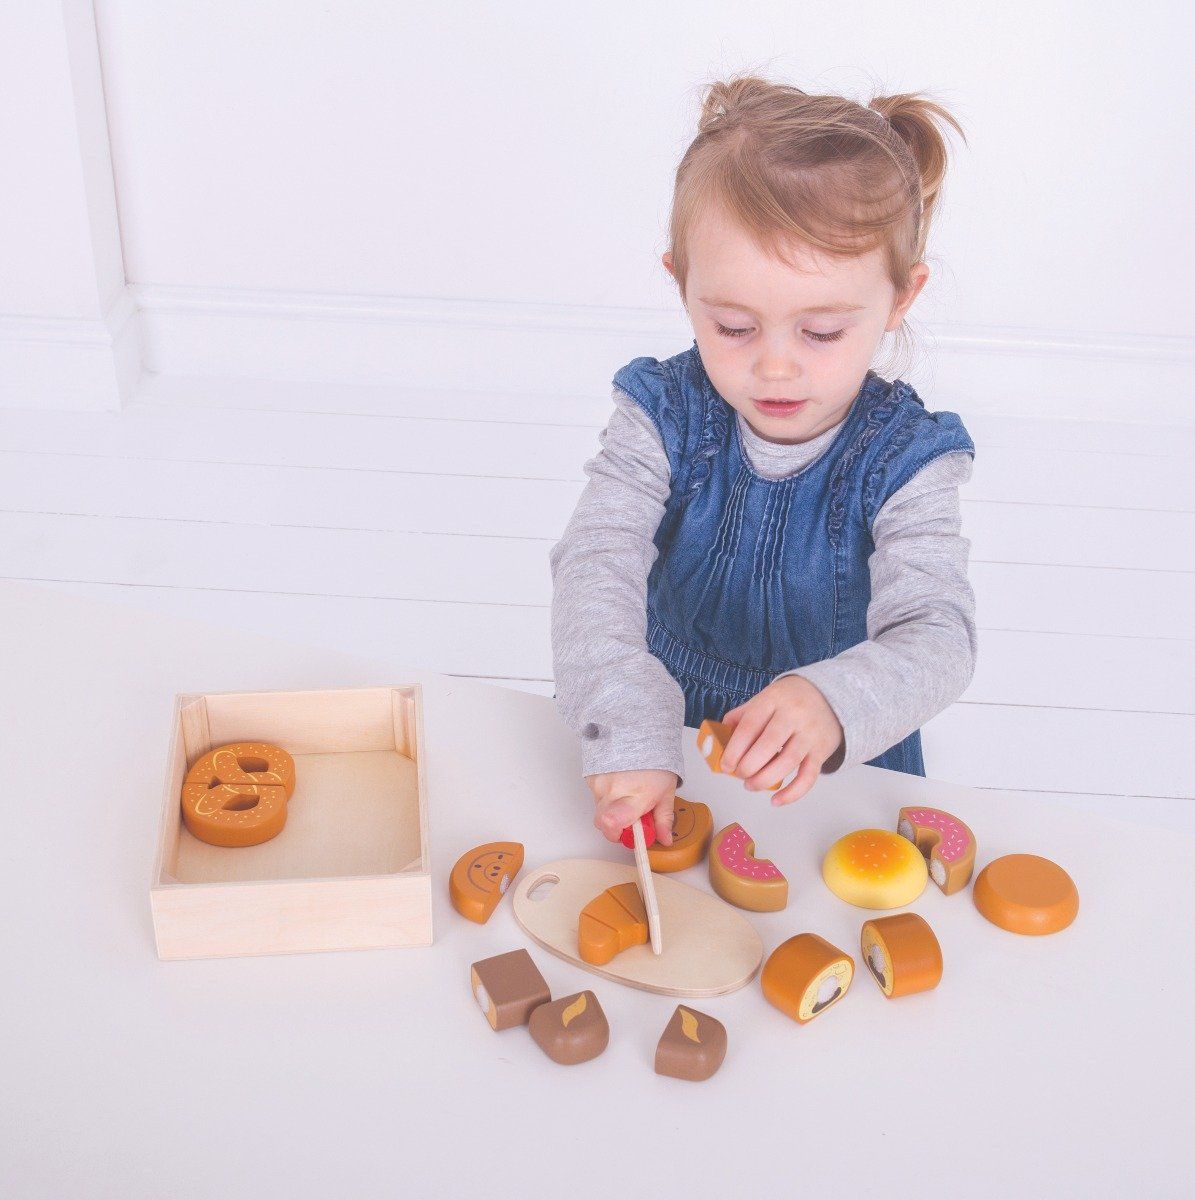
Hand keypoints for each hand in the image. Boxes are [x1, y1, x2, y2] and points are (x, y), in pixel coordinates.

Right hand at [586, 769, 678, 845]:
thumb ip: (664, 819)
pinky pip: (596, 795)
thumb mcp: (667, 792)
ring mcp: (600, 782)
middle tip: (628, 817)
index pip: (613, 824)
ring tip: (626, 793)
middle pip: (602, 822)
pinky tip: (619, 783)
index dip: (617, 835)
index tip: (628, 834)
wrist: (639, 733)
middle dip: (613, 826)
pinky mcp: (591, 776)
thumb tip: (665, 839)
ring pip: (599, 808)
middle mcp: (614, 790)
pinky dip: (606, 794)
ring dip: (611, 808)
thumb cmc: (655, 760)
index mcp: (636, 795)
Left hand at [719, 676, 843, 805]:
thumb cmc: (787, 702)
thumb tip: (719, 741)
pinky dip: (792, 793)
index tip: (725, 765)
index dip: (735, 749)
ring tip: (751, 786)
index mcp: (772, 700)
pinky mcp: (821, 751)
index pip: (750, 726)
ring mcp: (809, 733)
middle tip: (739, 775)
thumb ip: (741, 717)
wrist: (828, 697)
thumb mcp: (764, 699)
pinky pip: (808, 776)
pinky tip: (776, 801)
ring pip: (788, 761)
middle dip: (748, 765)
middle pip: (768, 744)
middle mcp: (793, 715)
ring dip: (765, 779)